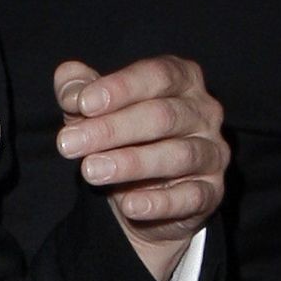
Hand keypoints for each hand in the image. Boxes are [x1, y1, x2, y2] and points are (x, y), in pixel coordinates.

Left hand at [53, 56, 227, 280]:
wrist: (139, 189)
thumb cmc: (119, 133)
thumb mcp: (93, 108)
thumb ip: (77, 92)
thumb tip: (71, 92)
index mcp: (182, 80)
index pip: (157, 75)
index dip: (120, 87)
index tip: (83, 104)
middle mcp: (204, 113)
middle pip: (163, 115)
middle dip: (111, 129)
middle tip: (67, 144)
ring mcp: (213, 153)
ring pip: (178, 155)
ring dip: (130, 163)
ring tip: (90, 170)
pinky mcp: (212, 192)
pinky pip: (191, 197)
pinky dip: (160, 202)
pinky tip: (129, 205)